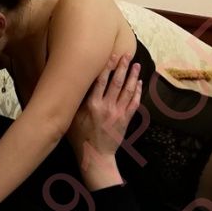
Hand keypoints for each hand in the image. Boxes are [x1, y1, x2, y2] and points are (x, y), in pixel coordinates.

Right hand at [68, 53, 141, 190]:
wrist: (96, 156)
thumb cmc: (80, 138)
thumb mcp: (72, 119)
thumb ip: (76, 102)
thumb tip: (75, 85)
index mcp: (92, 105)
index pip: (101, 81)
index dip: (108, 66)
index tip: (112, 55)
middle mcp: (106, 107)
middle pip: (117, 82)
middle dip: (123, 66)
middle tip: (127, 55)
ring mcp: (118, 113)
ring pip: (128, 90)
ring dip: (133, 76)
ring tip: (136, 64)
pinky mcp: (126, 120)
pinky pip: (134, 103)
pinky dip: (138, 92)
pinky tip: (139, 83)